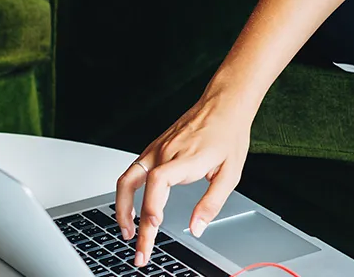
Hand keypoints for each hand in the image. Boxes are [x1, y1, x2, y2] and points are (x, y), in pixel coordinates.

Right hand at [113, 91, 253, 267]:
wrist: (224, 105)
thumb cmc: (228, 135)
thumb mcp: (231, 173)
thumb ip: (212, 203)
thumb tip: (196, 227)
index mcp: (186, 157)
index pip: (158, 180)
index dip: (152, 204)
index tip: (153, 225)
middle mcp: (165, 151)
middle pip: (136, 187)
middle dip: (132, 221)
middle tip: (139, 249)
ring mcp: (156, 149)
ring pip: (126, 180)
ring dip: (122, 208)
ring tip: (127, 232)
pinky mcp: (154, 148)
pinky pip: (132, 172)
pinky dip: (127, 194)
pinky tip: (132, 209)